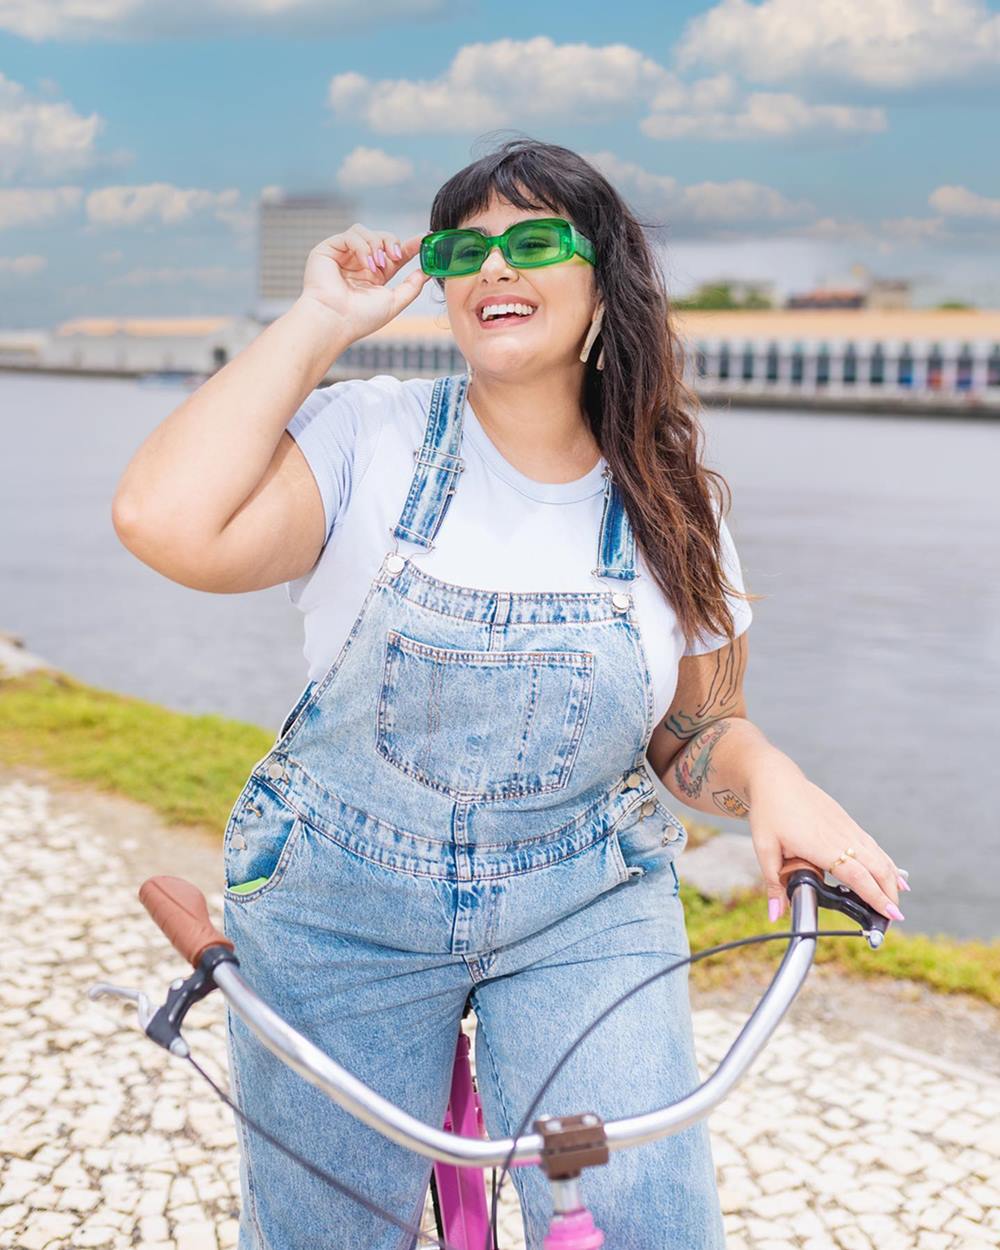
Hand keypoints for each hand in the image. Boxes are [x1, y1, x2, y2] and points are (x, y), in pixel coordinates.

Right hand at [298, 224, 430, 339]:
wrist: (335, 322)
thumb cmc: (360, 318)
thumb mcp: (394, 301)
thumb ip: (412, 286)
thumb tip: (427, 271)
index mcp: (373, 275)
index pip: (394, 253)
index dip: (410, 245)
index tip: (426, 239)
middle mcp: (358, 263)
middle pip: (381, 238)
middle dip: (392, 244)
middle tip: (396, 257)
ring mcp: (343, 255)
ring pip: (366, 232)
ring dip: (377, 246)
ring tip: (377, 266)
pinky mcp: (328, 249)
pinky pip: (351, 235)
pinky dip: (362, 247)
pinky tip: (366, 264)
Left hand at [747, 758, 907, 923]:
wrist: (775, 778)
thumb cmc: (770, 811)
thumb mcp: (764, 849)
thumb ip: (774, 884)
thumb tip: (776, 914)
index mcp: (821, 845)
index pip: (857, 875)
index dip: (876, 896)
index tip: (890, 914)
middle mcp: (841, 836)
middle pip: (876, 868)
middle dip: (889, 894)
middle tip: (894, 917)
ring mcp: (847, 827)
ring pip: (878, 856)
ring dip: (891, 879)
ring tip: (896, 902)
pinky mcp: (848, 822)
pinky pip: (872, 846)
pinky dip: (886, 862)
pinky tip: (893, 874)